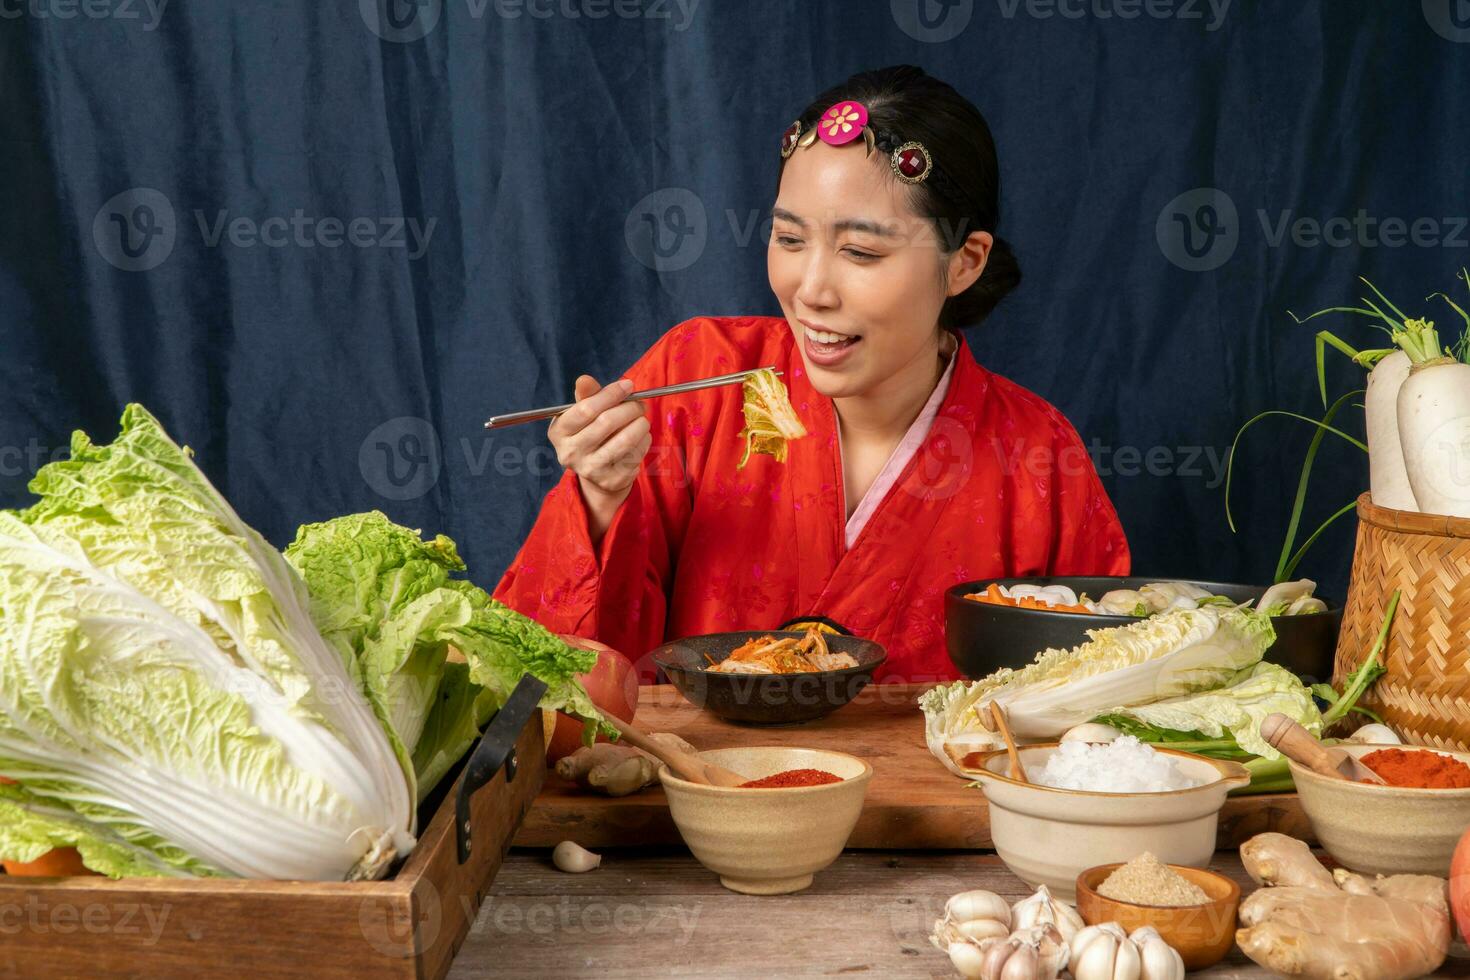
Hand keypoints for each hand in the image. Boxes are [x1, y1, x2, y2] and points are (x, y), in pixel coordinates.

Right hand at [548, 375, 650, 533]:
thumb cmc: (591, 433)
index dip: (611, 394)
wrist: (596, 472)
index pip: (586, 409)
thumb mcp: (584, 414)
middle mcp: (570, 453)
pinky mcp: (611, 481)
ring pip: (625, 440)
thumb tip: (584, 379)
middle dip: (629, 408)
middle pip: (606, 422)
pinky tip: (641, 437)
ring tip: (642, 419)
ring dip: (640, 425)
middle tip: (640, 404)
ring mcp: (590, 470)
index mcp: (559, 432)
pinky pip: (635, 455)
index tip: (628, 385)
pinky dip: (644, 441)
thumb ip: (587, 396)